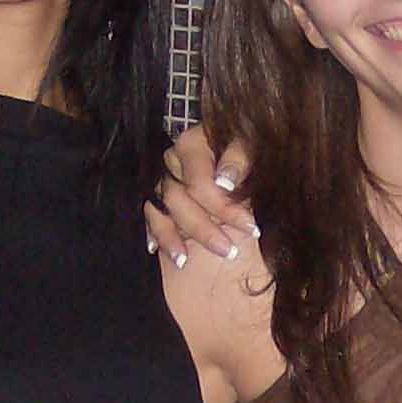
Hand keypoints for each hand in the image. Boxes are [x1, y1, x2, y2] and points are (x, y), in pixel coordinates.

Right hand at [144, 127, 255, 264]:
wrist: (235, 141)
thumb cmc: (245, 143)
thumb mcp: (249, 143)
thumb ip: (238, 160)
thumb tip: (224, 182)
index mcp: (191, 145)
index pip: (200, 183)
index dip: (224, 208)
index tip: (250, 227)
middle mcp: (171, 161)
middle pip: (177, 199)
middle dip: (203, 229)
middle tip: (229, 251)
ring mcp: (162, 178)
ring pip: (159, 210)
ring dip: (171, 238)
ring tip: (184, 261)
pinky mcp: (159, 194)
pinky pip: (150, 215)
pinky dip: (156, 233)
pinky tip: (158, 251)